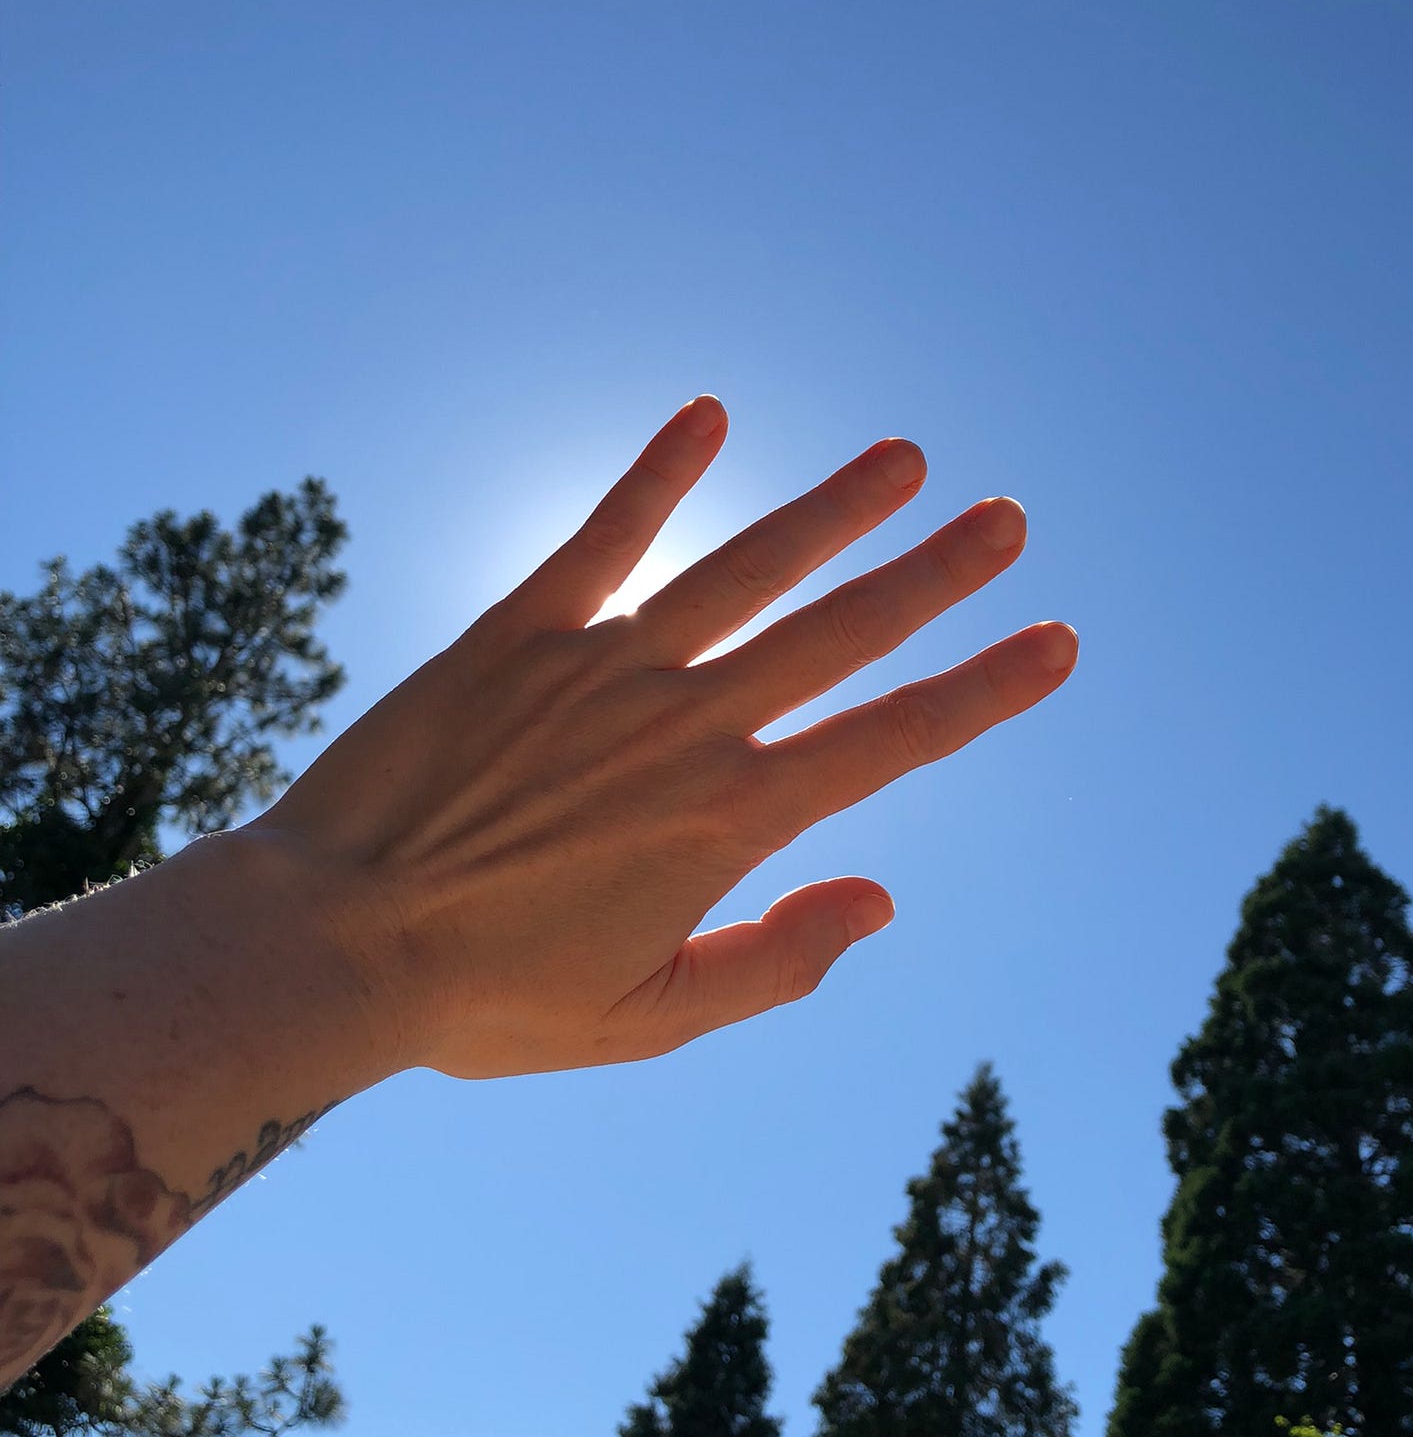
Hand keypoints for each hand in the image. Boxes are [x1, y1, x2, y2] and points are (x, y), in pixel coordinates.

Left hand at [245, 396, 1076, 1079]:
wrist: (332, 943)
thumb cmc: (486, 999)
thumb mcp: (648, 1021)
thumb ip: (776, 963)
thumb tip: (881, 902)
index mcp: (729, 819)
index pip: (892, 740)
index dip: (985, 691)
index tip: (1056, 643)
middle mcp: (685, 724)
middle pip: (840, 634)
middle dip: (937, 576)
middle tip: (1009, 519)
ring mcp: (601, 668)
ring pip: (745, 571)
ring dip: (831, 512)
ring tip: (903, 460)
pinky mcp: (516, 634)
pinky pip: (601, 537)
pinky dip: (655, 474)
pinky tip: (709, 415)